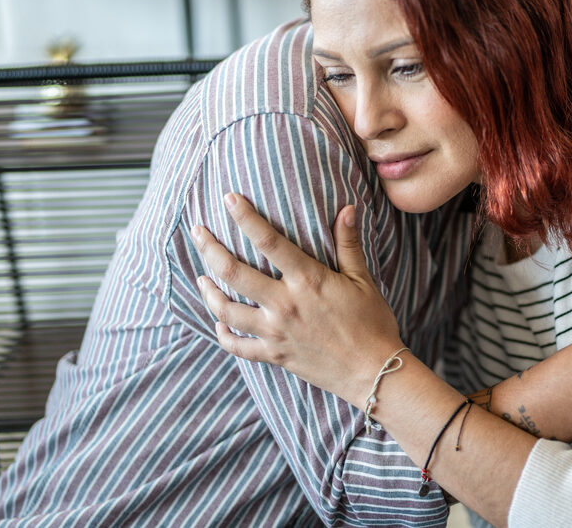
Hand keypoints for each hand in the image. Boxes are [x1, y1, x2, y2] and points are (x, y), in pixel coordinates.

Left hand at [192, 194, 401, 405]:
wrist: (374, 372)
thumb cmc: (372, 323)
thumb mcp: (363, 280)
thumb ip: (348, 244)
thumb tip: (347, 208)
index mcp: (307, 281)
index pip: (269, 242)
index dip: (245, 218)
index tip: (229, 199)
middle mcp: (285, 305)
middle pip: (234, 273)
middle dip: (210, 249)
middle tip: (197, 232)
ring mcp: (275, 332)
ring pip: (226, 310)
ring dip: (208, 292)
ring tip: (201, 277)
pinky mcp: (274, 355)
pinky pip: (237, 347)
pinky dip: (222, 335)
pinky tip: (218, 323)